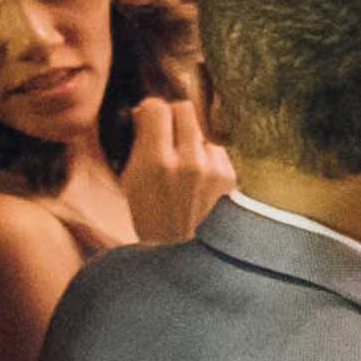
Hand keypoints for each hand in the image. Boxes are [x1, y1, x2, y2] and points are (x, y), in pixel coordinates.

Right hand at [121, 97, 237, 243]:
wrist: (180, 253)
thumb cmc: (149, 216)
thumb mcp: (130, 180)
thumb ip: (138, 143)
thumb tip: (145, 110)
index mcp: (154, 162)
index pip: (157, 108)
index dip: (150, 109)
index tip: (147, 117)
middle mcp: (187, 162)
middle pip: (184, 108)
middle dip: (172, 116)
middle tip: (166, 131)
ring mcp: (212, 169)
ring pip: (201, 131)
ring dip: (190, 141)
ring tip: (181, 166)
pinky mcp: (230, 177)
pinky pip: (216, 151)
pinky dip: (206, 159)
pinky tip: (198, 179)